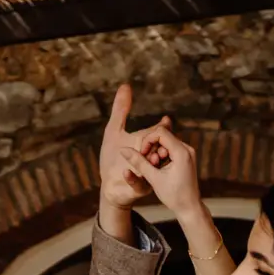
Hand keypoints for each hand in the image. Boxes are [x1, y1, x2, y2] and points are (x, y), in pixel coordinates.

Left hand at [99, 83, 160, 212]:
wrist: (108, 185)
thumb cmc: (112, 158)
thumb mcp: (114, 131)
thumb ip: (121, 110)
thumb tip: (126, 86)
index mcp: (148, 145)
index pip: (160, 134)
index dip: (163, 128)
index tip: (165, 122)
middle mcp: (151, 159)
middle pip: (160, 149)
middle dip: (161, 145)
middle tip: (159, 143)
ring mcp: (148, 174)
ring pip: (155, 167)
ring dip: (152, 162)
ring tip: (150, 158)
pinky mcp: (140, 188)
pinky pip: (139, 185)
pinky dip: (132, 178)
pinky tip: (126, 171)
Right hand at [121, 124, 205, 223]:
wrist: (189, 207)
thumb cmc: (173, 195)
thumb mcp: (153, 178)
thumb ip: (138, 162)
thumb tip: (123, 150)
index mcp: (182, 152)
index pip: (160, 132)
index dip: (147, 141)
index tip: (142, 154)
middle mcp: (187, 149)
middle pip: (163, 136)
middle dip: (151, 147)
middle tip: (147, 163)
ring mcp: (188, 153)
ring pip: (166, 142)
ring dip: (155, 152)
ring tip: (153, 168)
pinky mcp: (186, 158)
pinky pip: (171, 149)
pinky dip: (161, 156)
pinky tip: (159, 168)